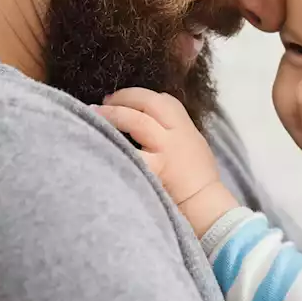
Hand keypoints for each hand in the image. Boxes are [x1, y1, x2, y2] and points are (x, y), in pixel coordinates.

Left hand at [95, 88, 220, 204]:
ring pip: (137, 121)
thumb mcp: (194, 146)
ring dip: (113, 114)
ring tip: (95, 113)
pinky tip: (99, 141)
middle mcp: (175, 135)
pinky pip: (131, 152)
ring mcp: (165, 151)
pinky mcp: (155, 169)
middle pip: (148, 103)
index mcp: (186, 128)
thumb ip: (176, 133)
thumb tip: (151, 123)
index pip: (164, 101)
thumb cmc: (199, 180)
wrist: (206, 205)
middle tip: (105, 101)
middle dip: (124, 97)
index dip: (140, 95)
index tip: (123, 98)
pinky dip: (115, 145)